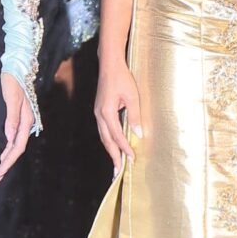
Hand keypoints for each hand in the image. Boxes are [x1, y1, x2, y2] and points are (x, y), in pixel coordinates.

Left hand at [0, 73, 35, 182]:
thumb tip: (10, 138)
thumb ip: (12, 119)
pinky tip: (3, 154)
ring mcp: (23, 121)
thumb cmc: (13, 82)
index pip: (18, 146)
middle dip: (8, 163)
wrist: (16, 69)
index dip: (9, 160)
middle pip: (18, 148)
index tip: (0, 171)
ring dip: (8, 158)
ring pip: (16, 144)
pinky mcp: (18, 118)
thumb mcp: (12, 99)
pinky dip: (8, 148)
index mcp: (26, 120)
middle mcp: (26, 123)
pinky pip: (14, 138)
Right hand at [95, 56, 140, 171]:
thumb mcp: (132, 96)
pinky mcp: (100, 111)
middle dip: (113, 156)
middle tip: (118, 172)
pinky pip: (104, 130)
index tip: (132, 159)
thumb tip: (138, 134)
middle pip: (106, 140)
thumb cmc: (122, 78)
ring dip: (111, 150)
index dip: (124, 148)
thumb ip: (134, 115)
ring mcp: (98, 113)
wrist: (109, 65)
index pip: (117, 135)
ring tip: (117, 164)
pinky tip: (115, 146)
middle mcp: (99, 115)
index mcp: (106, 112)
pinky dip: (109, 140)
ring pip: (104, 136)